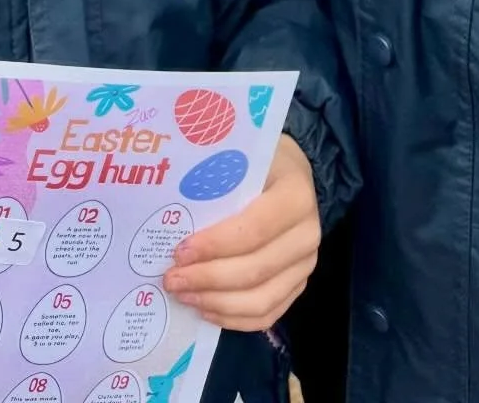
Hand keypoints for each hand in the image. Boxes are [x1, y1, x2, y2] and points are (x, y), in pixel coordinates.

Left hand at [163, 134, 320, 329]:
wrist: (291, 172)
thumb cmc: (258, 164)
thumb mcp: (240, 160)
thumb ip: (216, 186)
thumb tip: (170, 219)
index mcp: (295, 195)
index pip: (253, 229)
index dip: (215, 246)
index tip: (180, 252)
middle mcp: (307, 234)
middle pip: (255, 270)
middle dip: (208, 279)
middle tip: (171, 279)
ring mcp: (306, 264)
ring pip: (262, 299)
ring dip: (217, 303)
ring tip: (183, 295)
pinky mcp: (299, 285)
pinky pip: (268, 314)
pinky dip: (234, 319)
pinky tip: (206, 310)